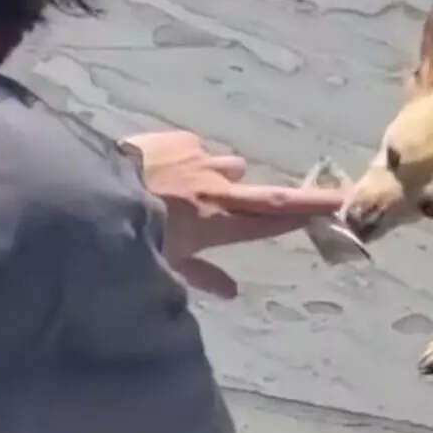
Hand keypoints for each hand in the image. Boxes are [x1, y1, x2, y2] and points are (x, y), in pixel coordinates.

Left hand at [123, 130, 345, 298]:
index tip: (344, 207)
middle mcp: (218, 188)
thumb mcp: (163, 265)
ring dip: (220, 177)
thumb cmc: (128, 238)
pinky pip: (194, 149)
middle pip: (271, 193)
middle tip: (328, 197)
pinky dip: (187, 159)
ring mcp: (199, 159)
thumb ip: (201, 275)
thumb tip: (233, 293)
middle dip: (303, 198)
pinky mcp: (176, 140)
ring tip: (192, 188)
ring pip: (227, 168)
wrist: (88, 192)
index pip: (276, 218)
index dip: (311, 212)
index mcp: (219, 221)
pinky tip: (162, 169)